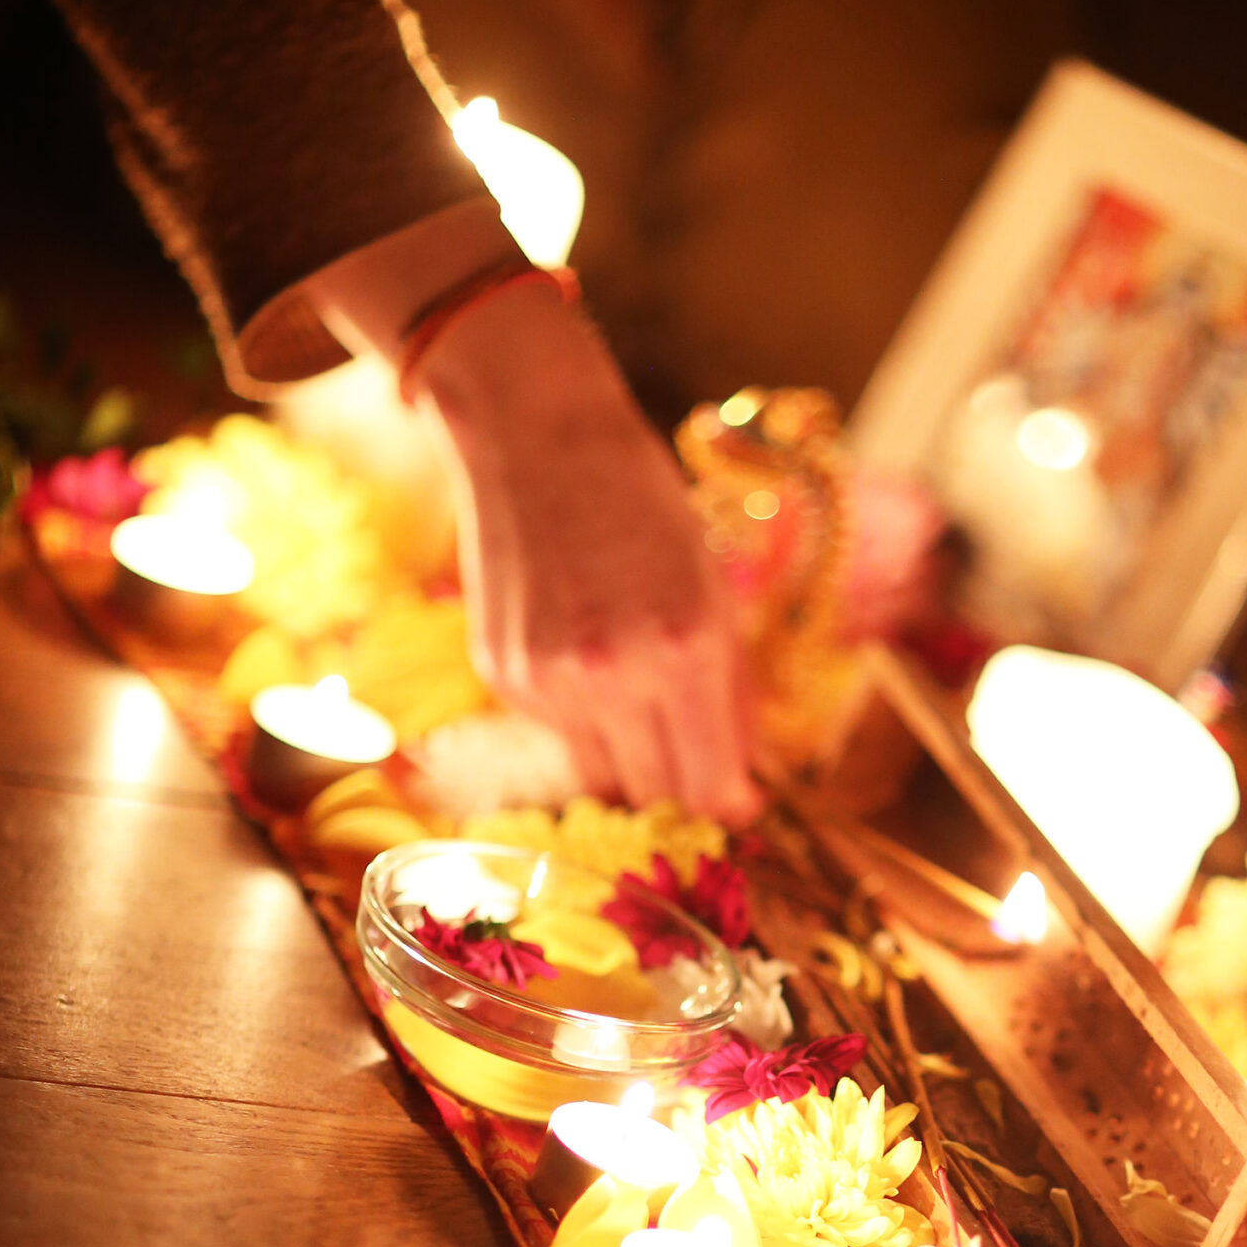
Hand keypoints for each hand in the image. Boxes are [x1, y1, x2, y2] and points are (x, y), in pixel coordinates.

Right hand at [425, 278, 758, 822]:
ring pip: (603, 779)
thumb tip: (742, 779)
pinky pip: (560, 736)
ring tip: (640, 702)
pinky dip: (583, 720)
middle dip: (682, 795)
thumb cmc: (643, 505)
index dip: (731, 807)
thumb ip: (730, 694)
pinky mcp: (504, 678)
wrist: (534, 438)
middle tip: (695, 768)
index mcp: (686, 651)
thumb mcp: (715, 592)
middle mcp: (614, 678)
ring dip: (631, 761)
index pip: (711, 789)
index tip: (739, 801)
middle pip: (656, 799)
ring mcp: (550, 683)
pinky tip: (585, 657)